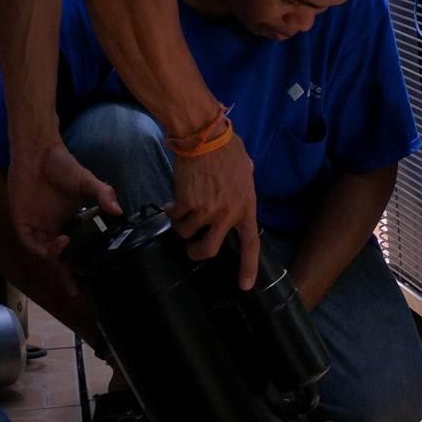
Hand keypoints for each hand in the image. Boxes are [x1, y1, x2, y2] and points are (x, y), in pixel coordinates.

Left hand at [7, 137, 121, 256]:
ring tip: (66, 243)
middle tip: (77, 268)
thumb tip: (119, 211)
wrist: (38, 152)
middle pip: (57, 253)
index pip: (73, 245)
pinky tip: (58, 240)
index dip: (79, 257)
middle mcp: (51, 226)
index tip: (90, 258)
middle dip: (66, 265)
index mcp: (66, 220)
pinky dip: (40, 247)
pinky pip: (29, 242)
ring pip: (43, 250)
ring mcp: (36, 224)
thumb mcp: (87, 181)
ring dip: (54, 254)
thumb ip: (103, 194)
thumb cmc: (62, 165)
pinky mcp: (22, 221)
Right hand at [166, 133, 259, 289]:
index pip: (250, 244)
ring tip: (181, 211)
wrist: (204, 136)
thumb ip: (243, 188)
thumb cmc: (228, 148)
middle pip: (208, 250)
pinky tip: (172, 202)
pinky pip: (174, 218)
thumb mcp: (246, 170)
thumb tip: (238, 193)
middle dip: (196, 253)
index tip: (244, 286)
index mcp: (246, 207)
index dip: (248, 267)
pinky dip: (171, 212)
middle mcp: (227, 214)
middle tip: (192, 248)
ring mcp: (206, 210)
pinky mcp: (185, 203)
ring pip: (186, 234)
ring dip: (181, 226)